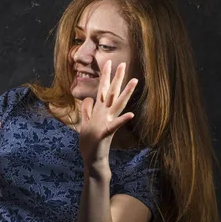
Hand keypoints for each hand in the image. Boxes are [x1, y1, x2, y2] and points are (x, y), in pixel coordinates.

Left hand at [78, 60, 137, 177]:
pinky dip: (122, 120)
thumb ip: (87, 111)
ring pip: (117, 105)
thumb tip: (88, 99)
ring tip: (134, 81)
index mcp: (100, 111)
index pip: (103, 90)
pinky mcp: (106, 134)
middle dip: (117, 78)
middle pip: (112, 93)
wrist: (94, 159)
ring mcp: (107, 123)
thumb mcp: (85, 123)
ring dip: (126, 94)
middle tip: (123, 63)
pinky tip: (131, 115)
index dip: (105, 77)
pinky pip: (115, 126)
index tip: (107, 62)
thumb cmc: (90, 142)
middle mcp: (105, 115)